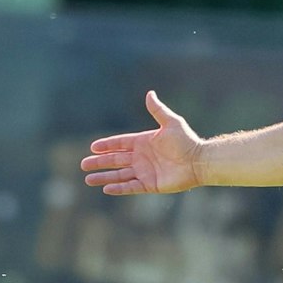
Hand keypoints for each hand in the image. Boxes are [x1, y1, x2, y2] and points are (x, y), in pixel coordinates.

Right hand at [81, 91, 204, 195]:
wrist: (199, 162)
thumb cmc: (186, 141)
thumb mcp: (171, 123)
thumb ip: (158, 110)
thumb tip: (149, 93)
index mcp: (144, 142)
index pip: (120, 144)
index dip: (107, 145)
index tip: (93, 147)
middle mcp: (142, 158)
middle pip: (115, 160)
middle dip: (99, 162)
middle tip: (84, 164)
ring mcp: (145, 172)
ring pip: (120, 175)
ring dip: (104, 177)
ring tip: (89, 179)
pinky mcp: (150, 185)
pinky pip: (131, 187)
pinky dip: (119, 188)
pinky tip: (107, 188)